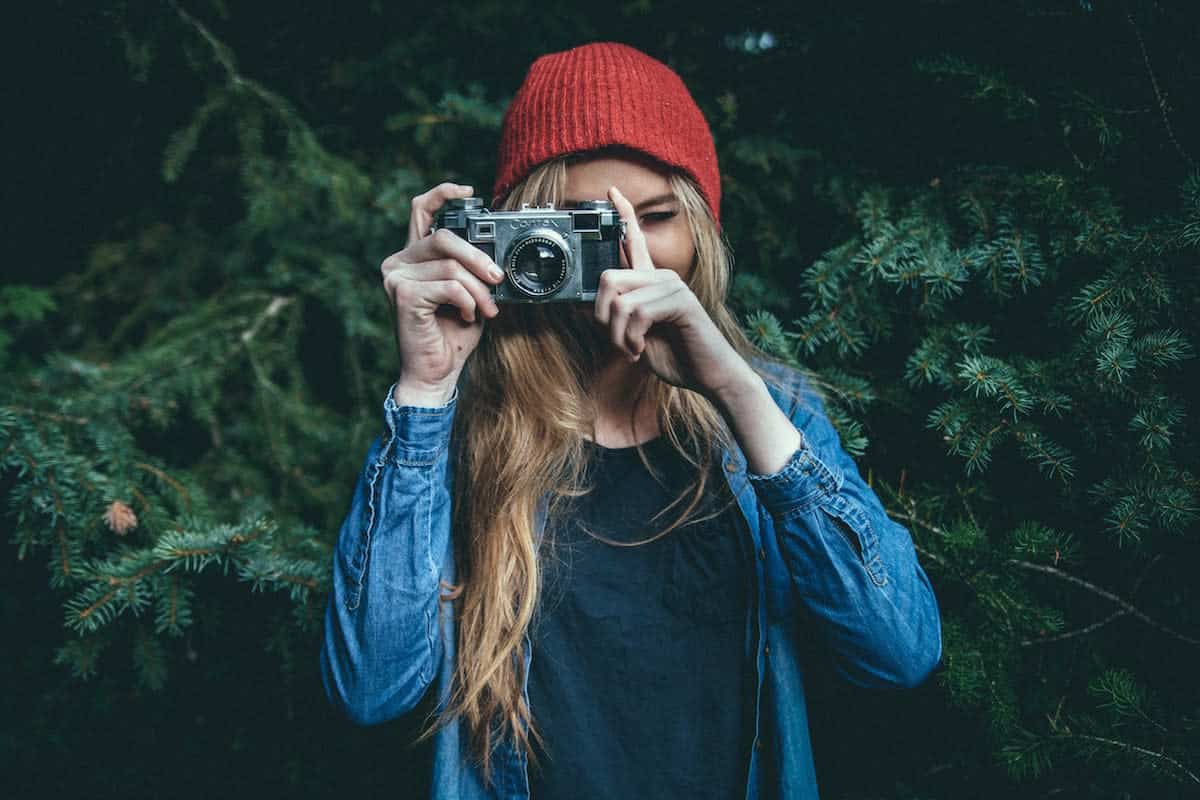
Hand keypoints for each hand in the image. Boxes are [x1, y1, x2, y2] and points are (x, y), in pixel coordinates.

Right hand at [380, 182, 504, 402]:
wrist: (436, 373)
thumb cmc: (452, 335)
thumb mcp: (469, 294)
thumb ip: (471, 269)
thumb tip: (495, 254)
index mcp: (413, 257)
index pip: (421, 211)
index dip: (443, 194)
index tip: (469, 191)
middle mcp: (399, 262)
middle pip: (444, 237)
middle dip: (479, 258)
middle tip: (497, 279)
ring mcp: (396, 277)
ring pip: (451, 266)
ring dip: (478, 290)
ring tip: (486, 309)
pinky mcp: (402, 294)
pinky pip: (449, 286)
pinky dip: (467, 301)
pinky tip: (465, 316)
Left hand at [593, 186, 754, 400]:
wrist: (709, 375)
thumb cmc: (676, 356)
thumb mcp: (635, 337)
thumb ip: (615, 318)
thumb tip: (585, 306)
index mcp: (651, 282)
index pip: (635, 240)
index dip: (623, 214)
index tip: (612, 191)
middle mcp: (661, 277)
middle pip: (607, 278)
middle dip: (602, 318)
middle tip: (619, 342)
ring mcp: (672, 286)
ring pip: (619, 302)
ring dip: (618, 336)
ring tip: (634, 350)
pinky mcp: (680, 301)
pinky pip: (637, 314)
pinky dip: (632, 339)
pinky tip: (643, 349)